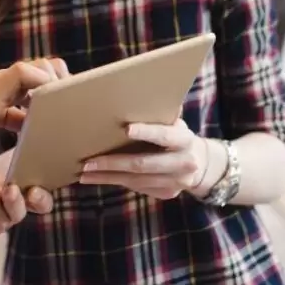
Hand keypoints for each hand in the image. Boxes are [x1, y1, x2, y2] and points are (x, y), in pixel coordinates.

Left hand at [79, 119, 209, 199]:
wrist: (200, 164)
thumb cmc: (176, 135)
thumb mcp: (174, 122)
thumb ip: (159, 112)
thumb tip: (140, 91)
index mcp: (184, 139)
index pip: (164, 135)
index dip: (147, 132)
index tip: (126, 129)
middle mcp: (183, 162)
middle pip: (143, 164)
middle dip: (113, 163)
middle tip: (88, 162)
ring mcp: (175, 182)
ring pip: (136, 180)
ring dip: (108, 177)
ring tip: (84, 173)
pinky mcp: (166, 193)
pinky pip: (136, 188)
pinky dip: (115, 182)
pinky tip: (96, 178)